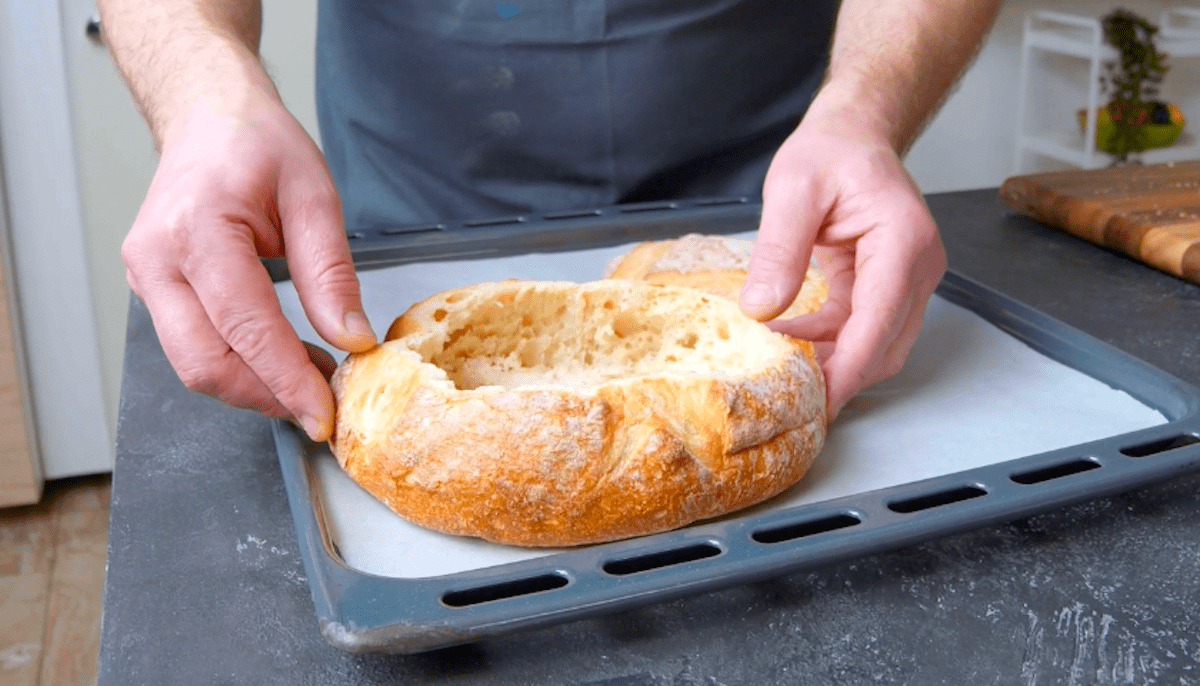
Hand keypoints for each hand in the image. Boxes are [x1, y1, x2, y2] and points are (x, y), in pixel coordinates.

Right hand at [121, 93, 375, 439]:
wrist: (207, 117)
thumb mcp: (313, 196)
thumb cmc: (256, 144)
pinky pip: (193, 347)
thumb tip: (351, 339)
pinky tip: (283, 361)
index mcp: (197, 229)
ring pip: (194, 365)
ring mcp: (146, 278)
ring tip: (311, 379)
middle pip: (206, 363)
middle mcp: (157, 259)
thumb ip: (331, 273)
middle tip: (324, 406)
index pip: (244, 328)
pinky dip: (240, 366)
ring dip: (255, 387)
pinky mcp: (153, 290)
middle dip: (267, 397)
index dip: (286, 380)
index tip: (325, 414)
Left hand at [739, 110, 945, 419]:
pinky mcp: (887, 285)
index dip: (848, 367)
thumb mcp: (793, 189)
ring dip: (831, 361)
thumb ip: (779, 249)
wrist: (852, 135)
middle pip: (885, 344)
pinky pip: (861, 328)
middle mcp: (918, 266)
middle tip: (788, 396)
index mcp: (903, 240)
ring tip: (778, 366)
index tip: (818, 400)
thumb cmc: (829, 151)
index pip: (879, 320)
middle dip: (839, 375)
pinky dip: (828, 341)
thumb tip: (761, 308)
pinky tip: (787, 340)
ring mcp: (907, 279)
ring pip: (876, 344)